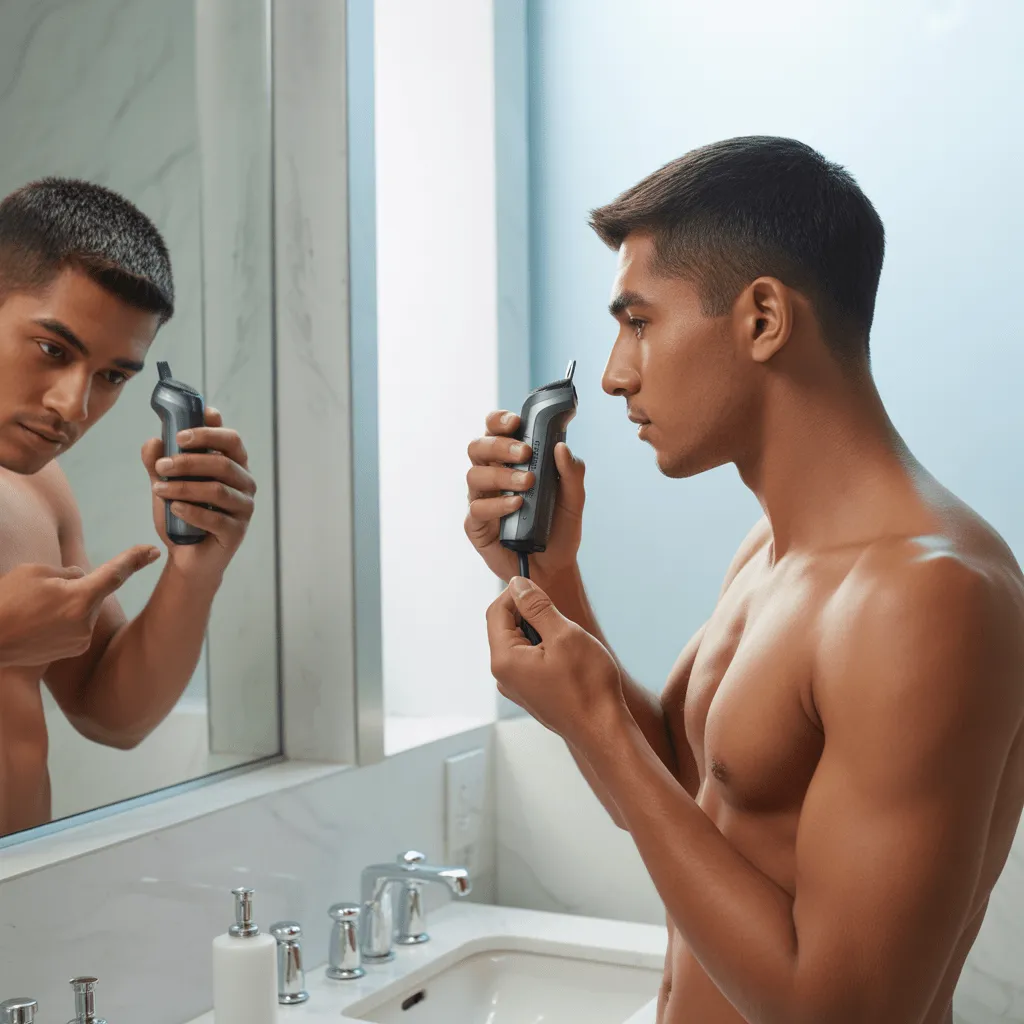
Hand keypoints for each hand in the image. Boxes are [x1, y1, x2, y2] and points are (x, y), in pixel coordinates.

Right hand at [0, 546, 159, 667]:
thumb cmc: (6, 601)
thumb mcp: (35, 572)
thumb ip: (67, 573)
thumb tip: (84, 578)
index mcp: (80, 598)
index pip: (115, 574)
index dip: (135, 559)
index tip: (153, 551)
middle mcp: (86, 622)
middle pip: (92, 591)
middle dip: (75, 587)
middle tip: (40, 594)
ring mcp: (81, 639)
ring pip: (84, 608)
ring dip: (68, 604)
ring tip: (36, 612)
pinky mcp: (75, 650)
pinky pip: (77, 624)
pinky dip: (65, 619)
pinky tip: (40, 624)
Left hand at [143, 406, 255, 579]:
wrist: (187, 557)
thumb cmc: (182, 515)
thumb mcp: (166, 485)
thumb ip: (158, 463)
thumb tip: (152, 441)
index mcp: (234, 465)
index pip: (231, 439)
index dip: (209, 432)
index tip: (180, 434)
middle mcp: (245, 484)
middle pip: (223, 463)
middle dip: (189, 461)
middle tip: (161, 465)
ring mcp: (244, 509)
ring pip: (217, 490)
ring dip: (184, 487)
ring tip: (158, 489)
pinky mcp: (237, 532)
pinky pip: (215, 519)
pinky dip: (191, 512)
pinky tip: (174, 508)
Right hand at [464, 410, 585, 586]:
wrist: (554, 567)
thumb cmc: (559, 528)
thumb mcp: (574, 500)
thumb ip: (572, 473)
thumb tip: (561, 447)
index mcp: (510, 462)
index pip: (495, 431)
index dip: (499, 421)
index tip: (516, 421)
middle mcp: (491, 476)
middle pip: (478, 447)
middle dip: (499, 444)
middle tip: (525, 453)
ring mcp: (481, 500)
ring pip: (474, 475)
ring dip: (501, 474)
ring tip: (527, 483)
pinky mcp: (476, 526)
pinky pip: (477, 509)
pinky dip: (497, 504)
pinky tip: (516, 505)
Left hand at [486, 576, 625, 749]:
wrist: (604, 730)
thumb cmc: (587, 685)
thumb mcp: (563, 634)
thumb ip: (537, 607)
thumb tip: (518, 584)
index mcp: (504, 659)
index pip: (496, 611)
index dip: (516, 593)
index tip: (540, 586)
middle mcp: (503, 675)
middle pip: (505, 627)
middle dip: (529, 613)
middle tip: (560, 616)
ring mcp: (516, 687)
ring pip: (519, 643)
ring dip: (540, 632)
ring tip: (567, 640)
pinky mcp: (530, 693)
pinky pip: (529, 660)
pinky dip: (544, 649)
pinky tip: (568, 658)